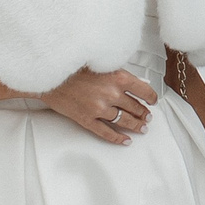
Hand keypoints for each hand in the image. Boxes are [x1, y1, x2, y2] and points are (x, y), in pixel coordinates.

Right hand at [39, 68, 157, 144]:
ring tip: (142, 128)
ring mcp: (100, 108)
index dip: (151, 97)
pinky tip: (126, 140)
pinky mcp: (87, 119)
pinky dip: (118, 138)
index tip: (153, 100)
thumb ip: (118, 74)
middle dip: (144, 113)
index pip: (144, 90)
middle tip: (148, 116)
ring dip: (136, 125)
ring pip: (125, 121)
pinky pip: (107, 132)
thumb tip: (133, 84)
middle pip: (135, 107)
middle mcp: (112, 94)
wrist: (51, 75)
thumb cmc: (75, 66)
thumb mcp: (102, 64)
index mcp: (118, 77)